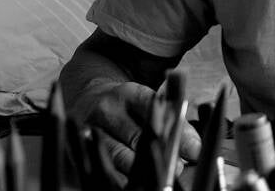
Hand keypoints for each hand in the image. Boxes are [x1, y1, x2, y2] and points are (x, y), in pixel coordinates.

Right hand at [71, 81, 201, 177]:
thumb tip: (196, 149)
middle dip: (161, 155)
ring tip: (160, 179)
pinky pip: (103, 168)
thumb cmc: (127, 105)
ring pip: (117, 156)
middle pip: (137, 137)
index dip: (176, 130)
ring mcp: (90, 130)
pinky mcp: (79, 149)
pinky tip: (137, 183)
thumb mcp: (149, 102)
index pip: (156, 110)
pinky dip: (121, 177)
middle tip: (180, 168)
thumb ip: (174, 121)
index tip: (195, 149)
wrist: (86, 99)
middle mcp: (107, 109)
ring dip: (142, 171)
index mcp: (128, 93)